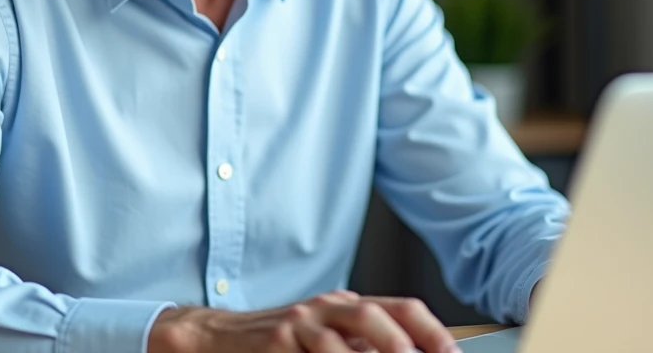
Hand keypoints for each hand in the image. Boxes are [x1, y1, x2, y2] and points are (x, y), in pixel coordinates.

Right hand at [148, 289, 458, 352]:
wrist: (219, 336)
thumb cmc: (281, 340)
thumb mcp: (326, 334)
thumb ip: (362, 344)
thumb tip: (413, 352)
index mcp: (347, 304)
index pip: (402, 308)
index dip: (433, 333)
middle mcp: (327, 307)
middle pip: (375, 316)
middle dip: (405, 345)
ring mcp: (300, 323)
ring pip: (342, 344)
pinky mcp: (276, 341)